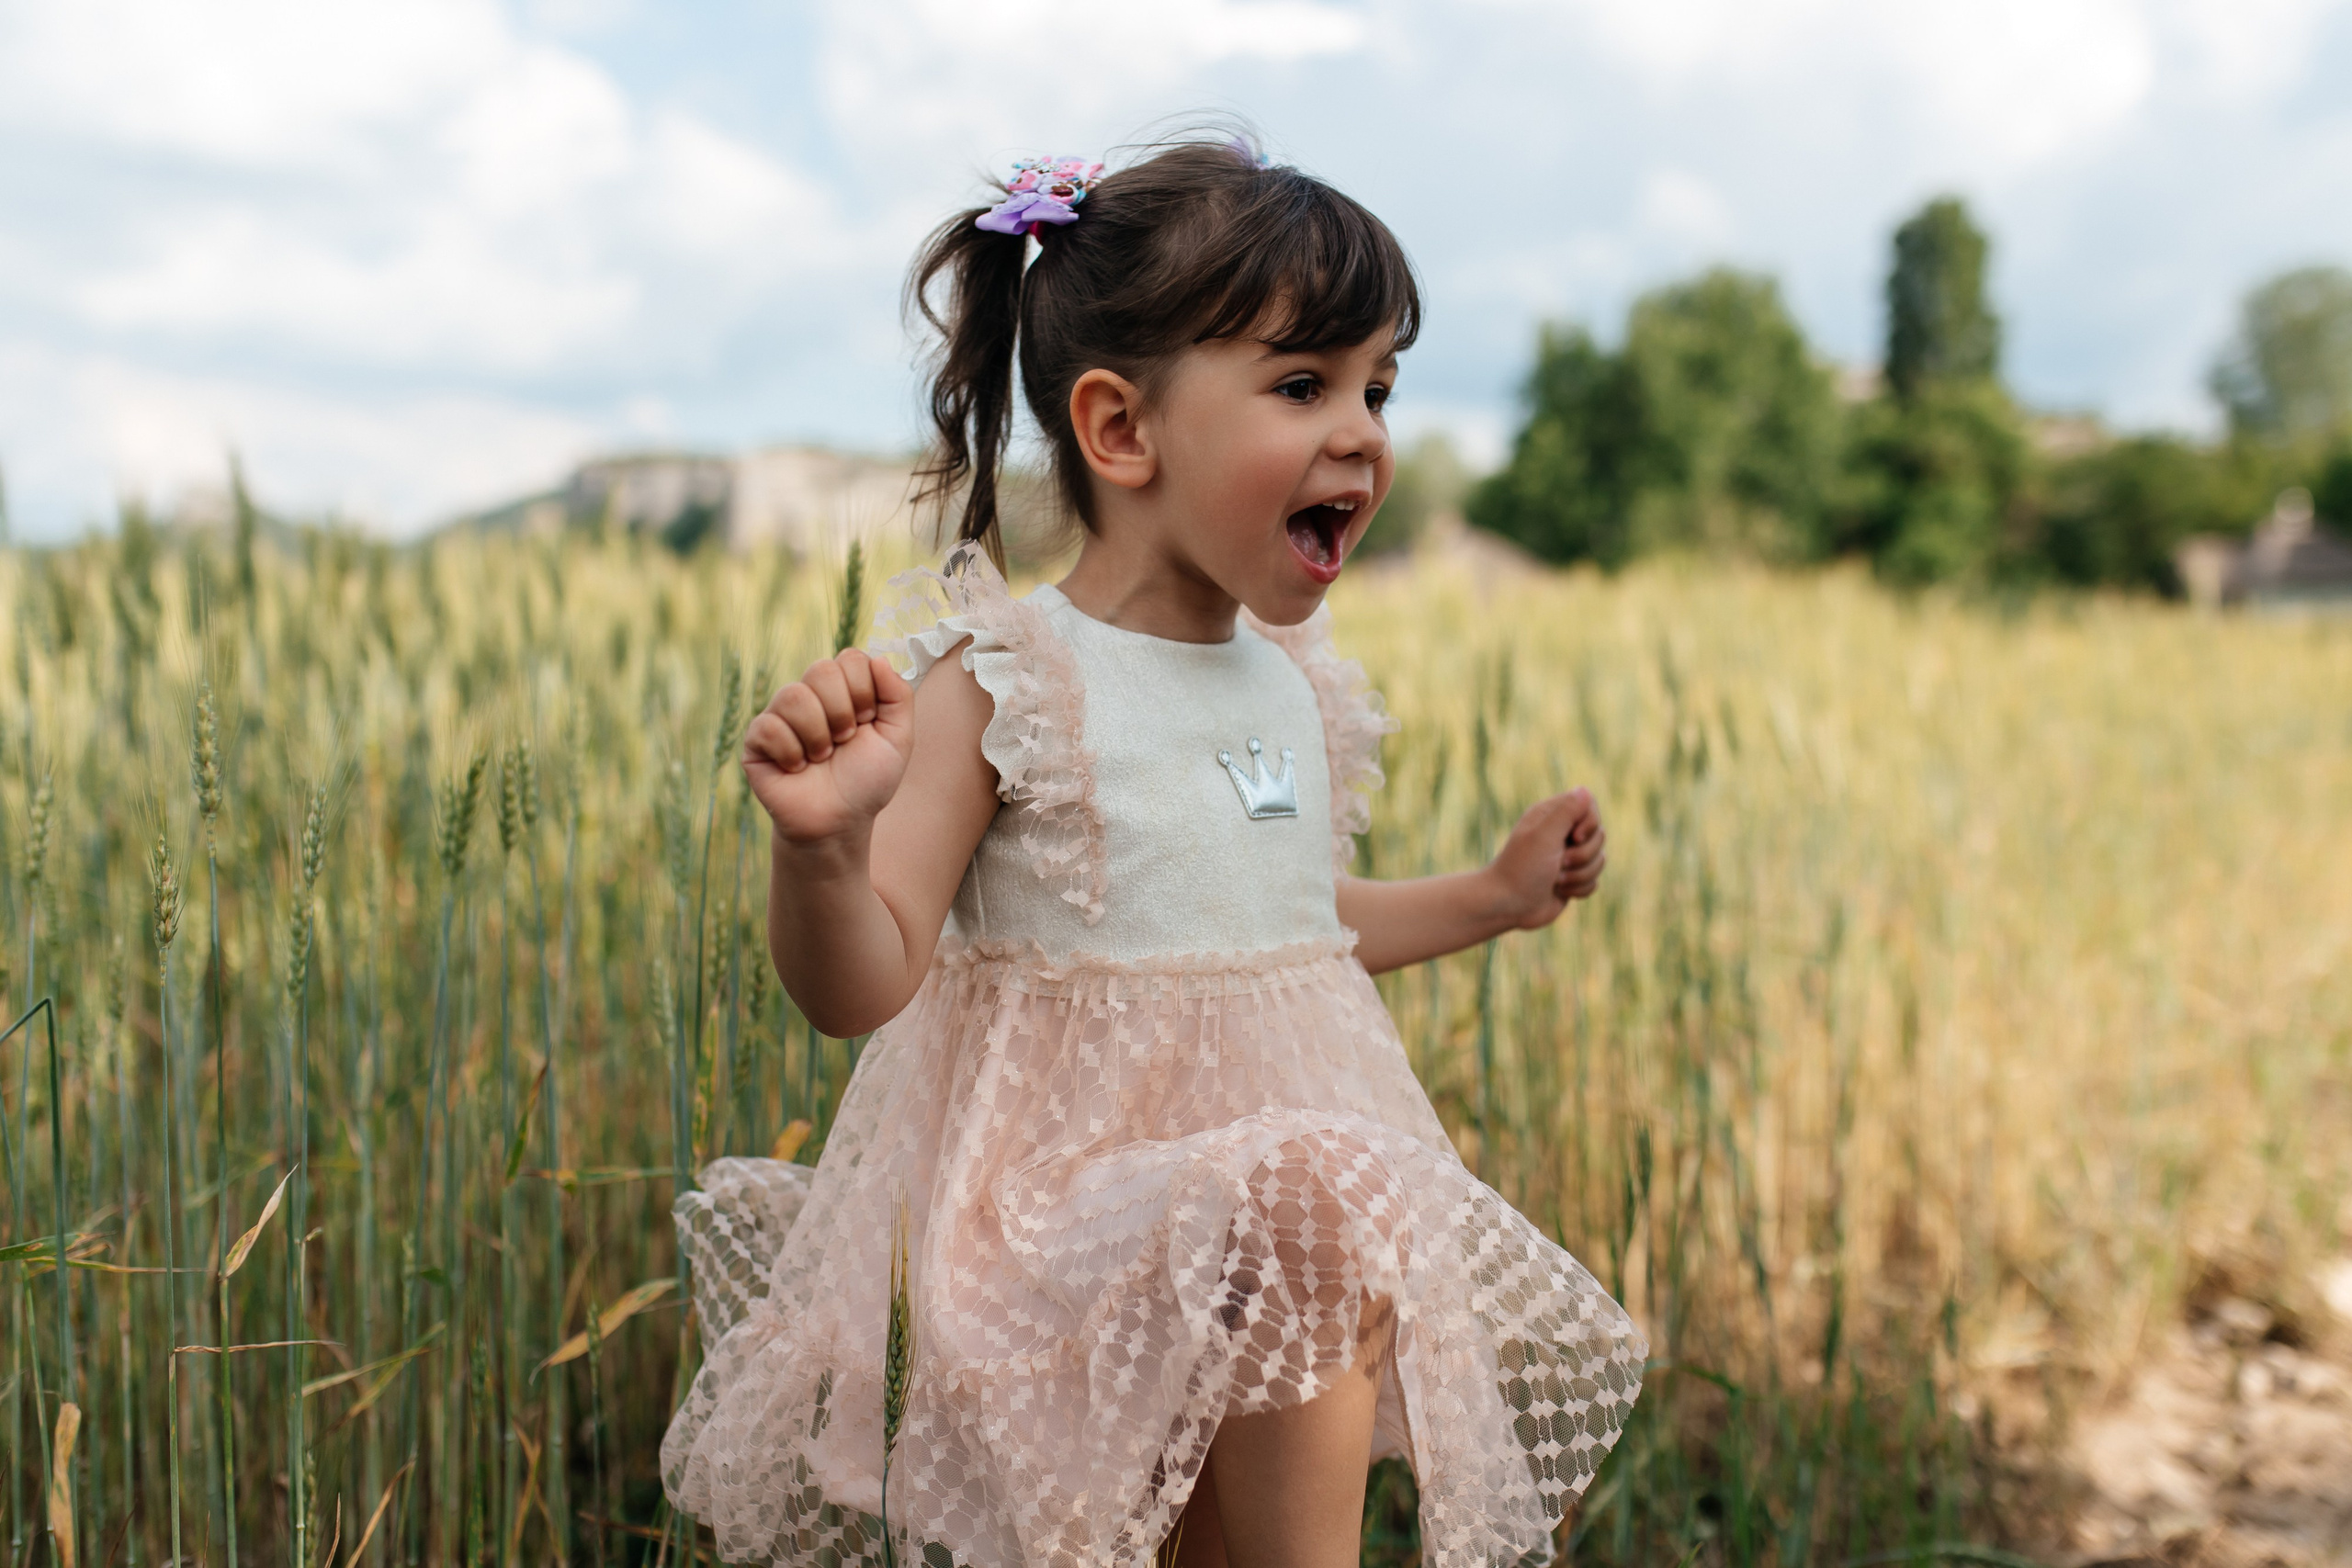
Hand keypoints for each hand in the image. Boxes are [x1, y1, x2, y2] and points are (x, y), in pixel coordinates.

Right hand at [742, 650, 914, 844]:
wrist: (839, 822)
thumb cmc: (867, 781)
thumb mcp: (898, 739)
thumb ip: (898, 696)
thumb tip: (878, 659)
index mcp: (843, 689)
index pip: (849, 658)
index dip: (863, 691)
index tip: (867, 722)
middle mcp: (810, 695)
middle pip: (821, 669)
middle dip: (842, 713)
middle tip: (844, 741)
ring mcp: (780, 715)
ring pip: (794, 696)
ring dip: (817, 735)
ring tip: (821, 758)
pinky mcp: (757, 739)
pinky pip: (769, 726)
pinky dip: (791, 753)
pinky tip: (797, 768)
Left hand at [1485, 788, 1607, 930]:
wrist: (1507, 905)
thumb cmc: (1522, 868)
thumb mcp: (1544, 835)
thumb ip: (1566, 811)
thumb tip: (1584, 789)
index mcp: (1551, 815)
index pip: (1589, 806)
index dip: (1590, 822)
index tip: (1574, 836)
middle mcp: (1561, 833)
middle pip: (1599, 835)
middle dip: (1583, 854)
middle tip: (1559, 862)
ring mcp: (1568, 857)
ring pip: (1599, 860)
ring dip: (1579, 875)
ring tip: (1556, 880)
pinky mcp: (1572, 878)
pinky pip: (1594, 881)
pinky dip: (1579, 889)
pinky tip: (1559, 891)